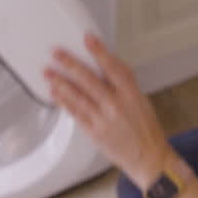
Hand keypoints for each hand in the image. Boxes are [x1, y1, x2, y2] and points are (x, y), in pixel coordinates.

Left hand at [44, 34, 172, 187]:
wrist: (149, 158)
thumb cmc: (145, 129)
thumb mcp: (140, 99)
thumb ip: (123, 82)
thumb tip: (107, 62)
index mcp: (130, 94)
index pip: (113, 67)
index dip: (99, 52)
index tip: (88, 39)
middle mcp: (116, 105)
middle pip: (89, 80)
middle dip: (70, 64)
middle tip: (56, 53)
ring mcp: (103, 119)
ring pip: (78, 96)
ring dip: (60, 82)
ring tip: (48, 71)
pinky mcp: (94, 132)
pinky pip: (75, 113)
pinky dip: (64, 102)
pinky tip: (55, 93)